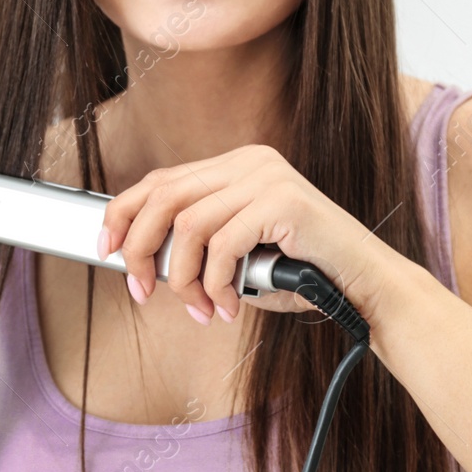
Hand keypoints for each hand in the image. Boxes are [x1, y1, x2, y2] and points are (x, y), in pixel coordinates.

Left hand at [98, 144, 388, 324]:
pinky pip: (223, 246)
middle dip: (141, 250)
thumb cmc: (300, 275)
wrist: (363, 286)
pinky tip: (229, 306)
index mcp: (236, 165)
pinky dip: (217, 285)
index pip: (160, 180)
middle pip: (163, 197)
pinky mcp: (283, 201)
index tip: (108, 252)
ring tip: (202, 309)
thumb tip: (136, 258)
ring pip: (188, 226)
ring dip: (184, 280)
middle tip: (144, 293)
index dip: (124, 215)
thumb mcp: (237, 255)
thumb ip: (196, 245)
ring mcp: (266, 177)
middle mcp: (249, 161)